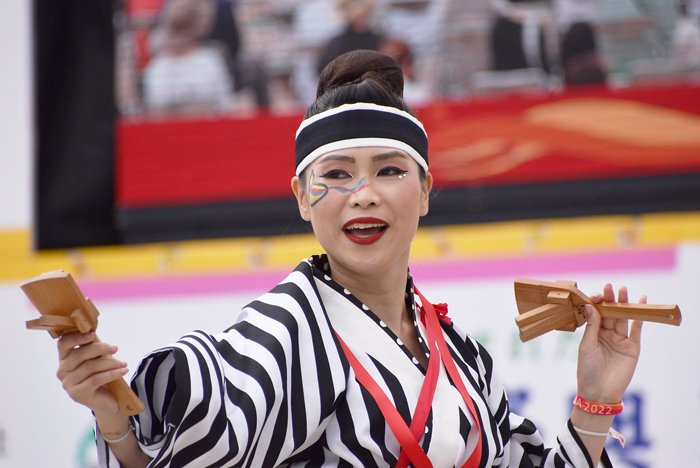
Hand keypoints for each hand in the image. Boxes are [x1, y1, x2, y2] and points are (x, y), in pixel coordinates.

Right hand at [57, 331, 128, 415]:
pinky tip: (123, 370)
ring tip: (123, 363)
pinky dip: (112, 373)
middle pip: (79, 355)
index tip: (92, 334)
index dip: (76, 337)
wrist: (107, 401)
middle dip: (100, 349)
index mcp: (64, 359)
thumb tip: (93, 334)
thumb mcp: (97, 358)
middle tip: (115, 348)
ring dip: (110, 363)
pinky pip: (96, 379)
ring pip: (90, 367)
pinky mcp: (77, 394)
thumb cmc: (101, 375)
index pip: (63, 344)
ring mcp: (68, 384)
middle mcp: (63, 371)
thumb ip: (93, 348)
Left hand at [576, 284, 643, 403]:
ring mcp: (620, 340)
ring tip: (624, 291)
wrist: (599, 392)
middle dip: (610, 300)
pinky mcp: (632, 348)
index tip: (596, 294)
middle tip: (611, 287)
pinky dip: (639, 318)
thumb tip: (590, 305)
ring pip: (622, 319)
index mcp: (593, 333)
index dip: (597, 303)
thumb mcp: (586, 345)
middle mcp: (607, 335)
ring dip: (624, 305)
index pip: (596, 314)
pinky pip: (636, 330)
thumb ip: (592, 325)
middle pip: (610, 314)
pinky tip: (640, 304)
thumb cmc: (587, 369)